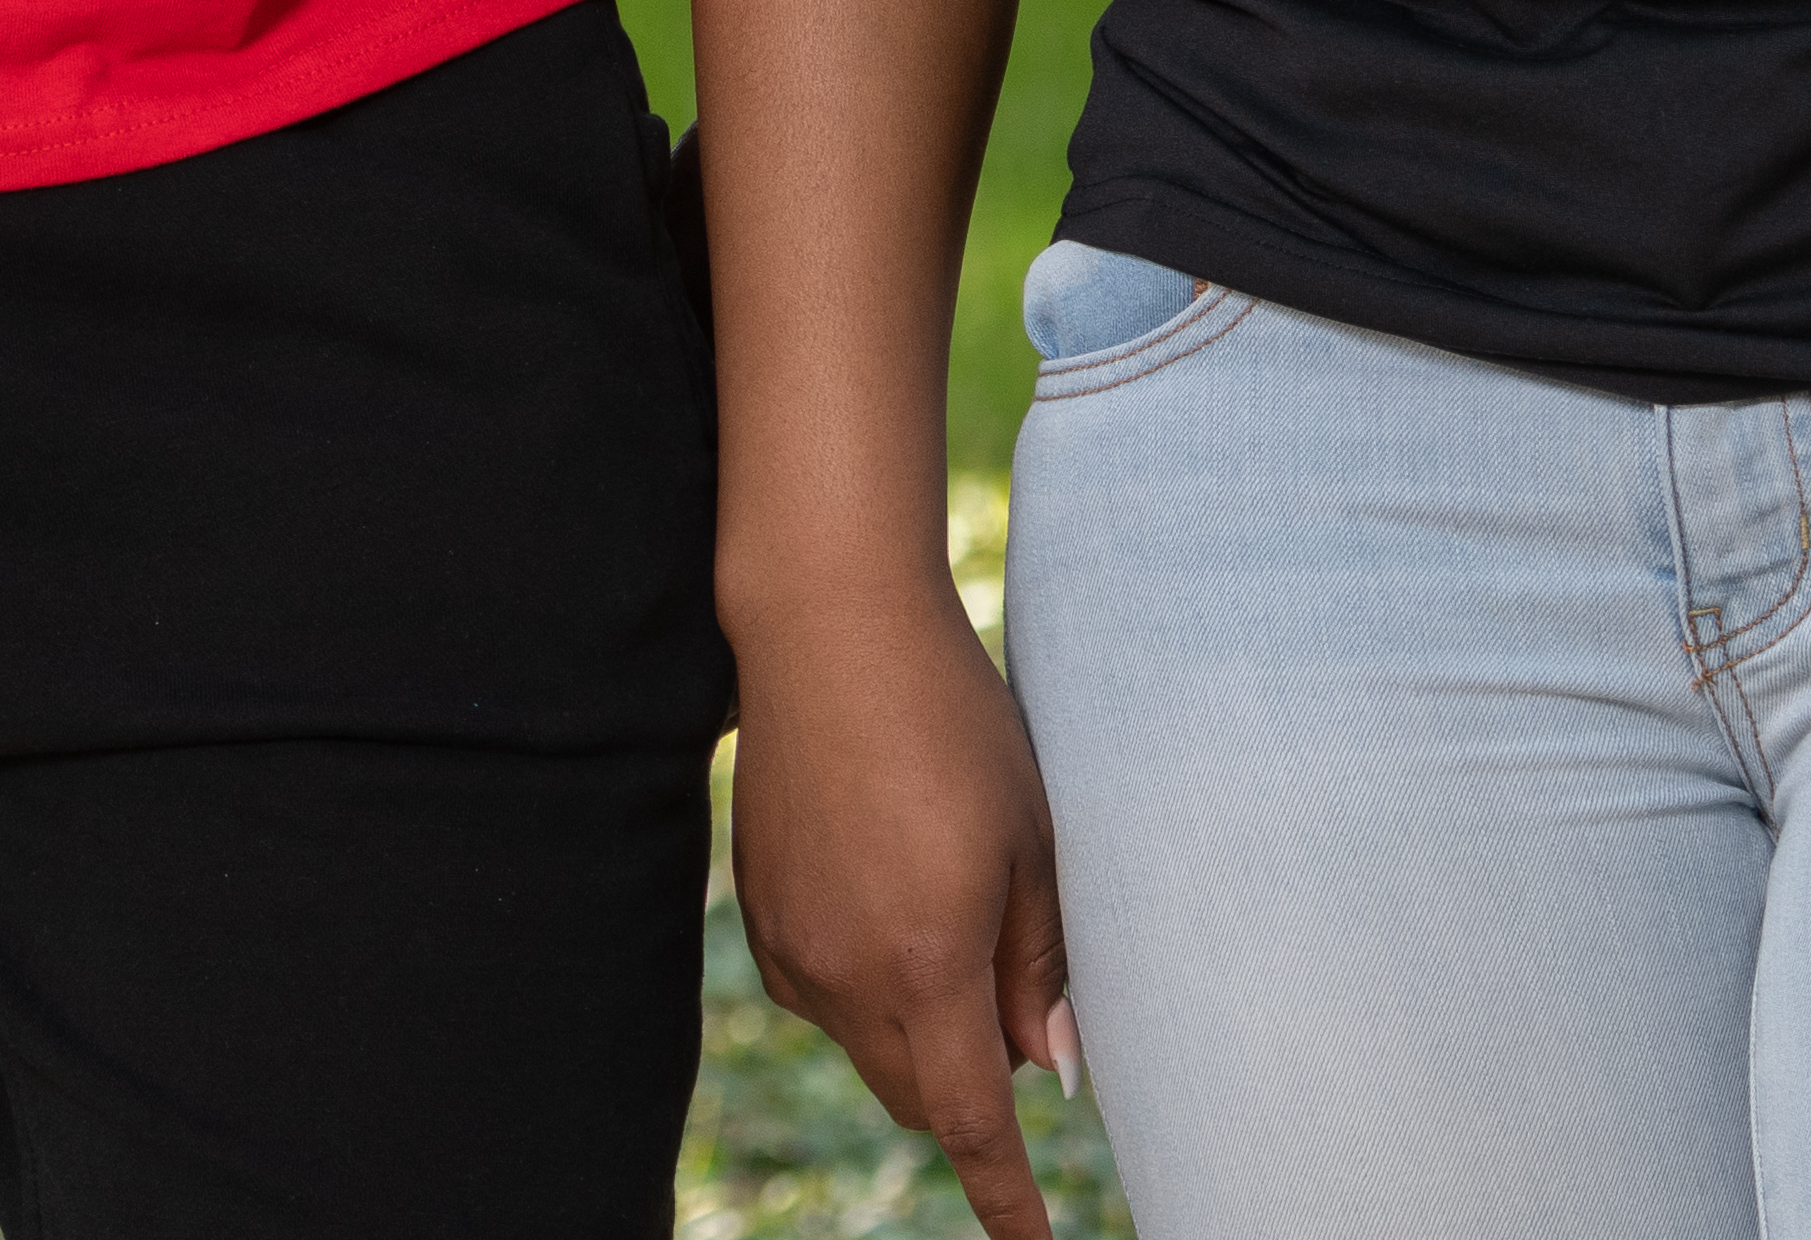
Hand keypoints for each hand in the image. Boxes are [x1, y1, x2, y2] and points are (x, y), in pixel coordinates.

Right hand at [726, 580, 1081, 1235]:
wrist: (828, 627)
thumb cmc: (953, 723)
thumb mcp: (1031, 840)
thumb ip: (1040, 966)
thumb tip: (1050, 1067)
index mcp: (926, 965)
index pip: (972, 1123)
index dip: (1007, 1197)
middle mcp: (846, 975)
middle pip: (917, 1095)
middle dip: (970, 1090)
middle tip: (1017, 1004)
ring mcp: (792, 945)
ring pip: (868, 1046)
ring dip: (917, 1031)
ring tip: (952, 913)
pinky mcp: (760, 909)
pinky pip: (821, 993)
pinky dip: (866, 985)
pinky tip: (886, 896)